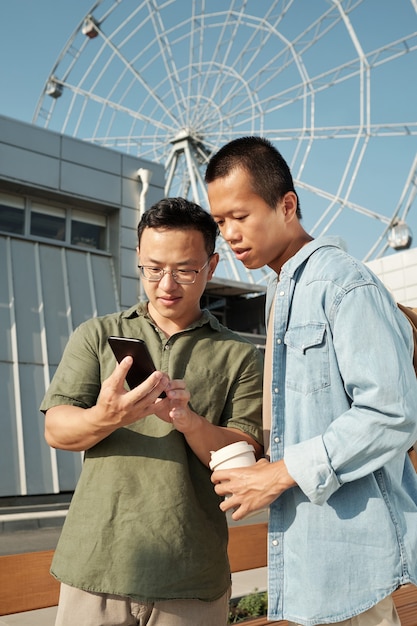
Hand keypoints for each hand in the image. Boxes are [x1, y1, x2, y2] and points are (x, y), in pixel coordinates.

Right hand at [45, 356, 170, 450]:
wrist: (105, 420)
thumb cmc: (107, 398)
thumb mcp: (107, 385)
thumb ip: (117, 372)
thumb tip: (125, 357)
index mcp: (112, 393)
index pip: (117, 379)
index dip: (123, 368)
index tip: (130, 358)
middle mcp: (123, 403)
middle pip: (139, 392)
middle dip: (150, 382)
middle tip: (158, 372)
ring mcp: (133, 411)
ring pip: (149, 400)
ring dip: (159, 389)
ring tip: (165, 379)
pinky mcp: (140, 415)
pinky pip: (155, 408)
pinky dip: (163, 400)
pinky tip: (169, 392)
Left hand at [154, 379, 194, 432]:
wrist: (181, 420)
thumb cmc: (167, 407)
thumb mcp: (158, 399)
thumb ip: (152, 392)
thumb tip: (139, 385)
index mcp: (173, 389)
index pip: (172, 379)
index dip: (166, 377)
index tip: (157, 377)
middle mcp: (180, 394)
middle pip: (182, 384)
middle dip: (173, 383)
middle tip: (165, 385)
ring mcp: (183, 403)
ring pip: (186, 394)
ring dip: (178, 393)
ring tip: (170, 394)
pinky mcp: (185, 415)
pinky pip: (183, 412)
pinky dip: (178, 412)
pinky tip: (172, 413)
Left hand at [211, 458, 296, 520]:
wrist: (277, 479)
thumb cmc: (269, 471)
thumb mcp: (258, 464)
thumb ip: (254, 465)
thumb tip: (257, 465)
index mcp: (236, 473)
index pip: (216, 475)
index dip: (214, 478)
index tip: (216, 480)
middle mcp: (235, 486)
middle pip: (217, 491)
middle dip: (219, 492)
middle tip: (223, 492)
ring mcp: (240, 498)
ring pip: (223, 506)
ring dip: (225, 506)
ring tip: (229, 505)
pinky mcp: (248, 507)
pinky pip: (236, 516)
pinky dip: (237, 516)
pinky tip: (239, 514)